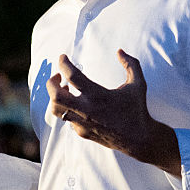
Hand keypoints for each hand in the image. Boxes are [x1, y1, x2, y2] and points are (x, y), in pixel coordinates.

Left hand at [47, 50, 180, 175]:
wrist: (139, 139)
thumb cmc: (137, 109)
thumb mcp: (138, 84)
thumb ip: (131, 64)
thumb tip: (119, 51)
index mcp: (99, 95)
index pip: (72, 75)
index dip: (63, 63)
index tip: (62, 57)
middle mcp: (87, 109)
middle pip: (56, 95)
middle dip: (51, 82)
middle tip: (57, 76)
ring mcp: (83, 123)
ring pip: (56, 110)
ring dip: (55, 97)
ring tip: (65, 90)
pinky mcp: (82, 132)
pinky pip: (66, 119)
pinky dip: (67, 109)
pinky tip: (76, 104)